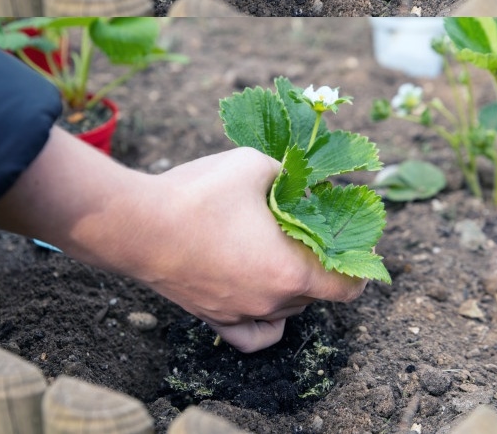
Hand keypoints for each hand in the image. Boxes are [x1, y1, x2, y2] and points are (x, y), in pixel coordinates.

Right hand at [0, 129, 365, 352]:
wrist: (136, 224)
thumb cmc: (200, 193)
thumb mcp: (254, 163)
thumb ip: (288, 173)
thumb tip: (301, 181)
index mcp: (290, 271)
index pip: (349, 286)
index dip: (360, 263)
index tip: (354, 238)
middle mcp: (271, 303)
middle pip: (316, 291)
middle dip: (321, 259)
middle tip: (310, 224)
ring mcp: (241, 315)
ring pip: (287, 308)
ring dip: (293, 280)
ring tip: (281, 246)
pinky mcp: (213, 318)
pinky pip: (254, 333)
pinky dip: (268, 318)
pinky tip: (263, 294)